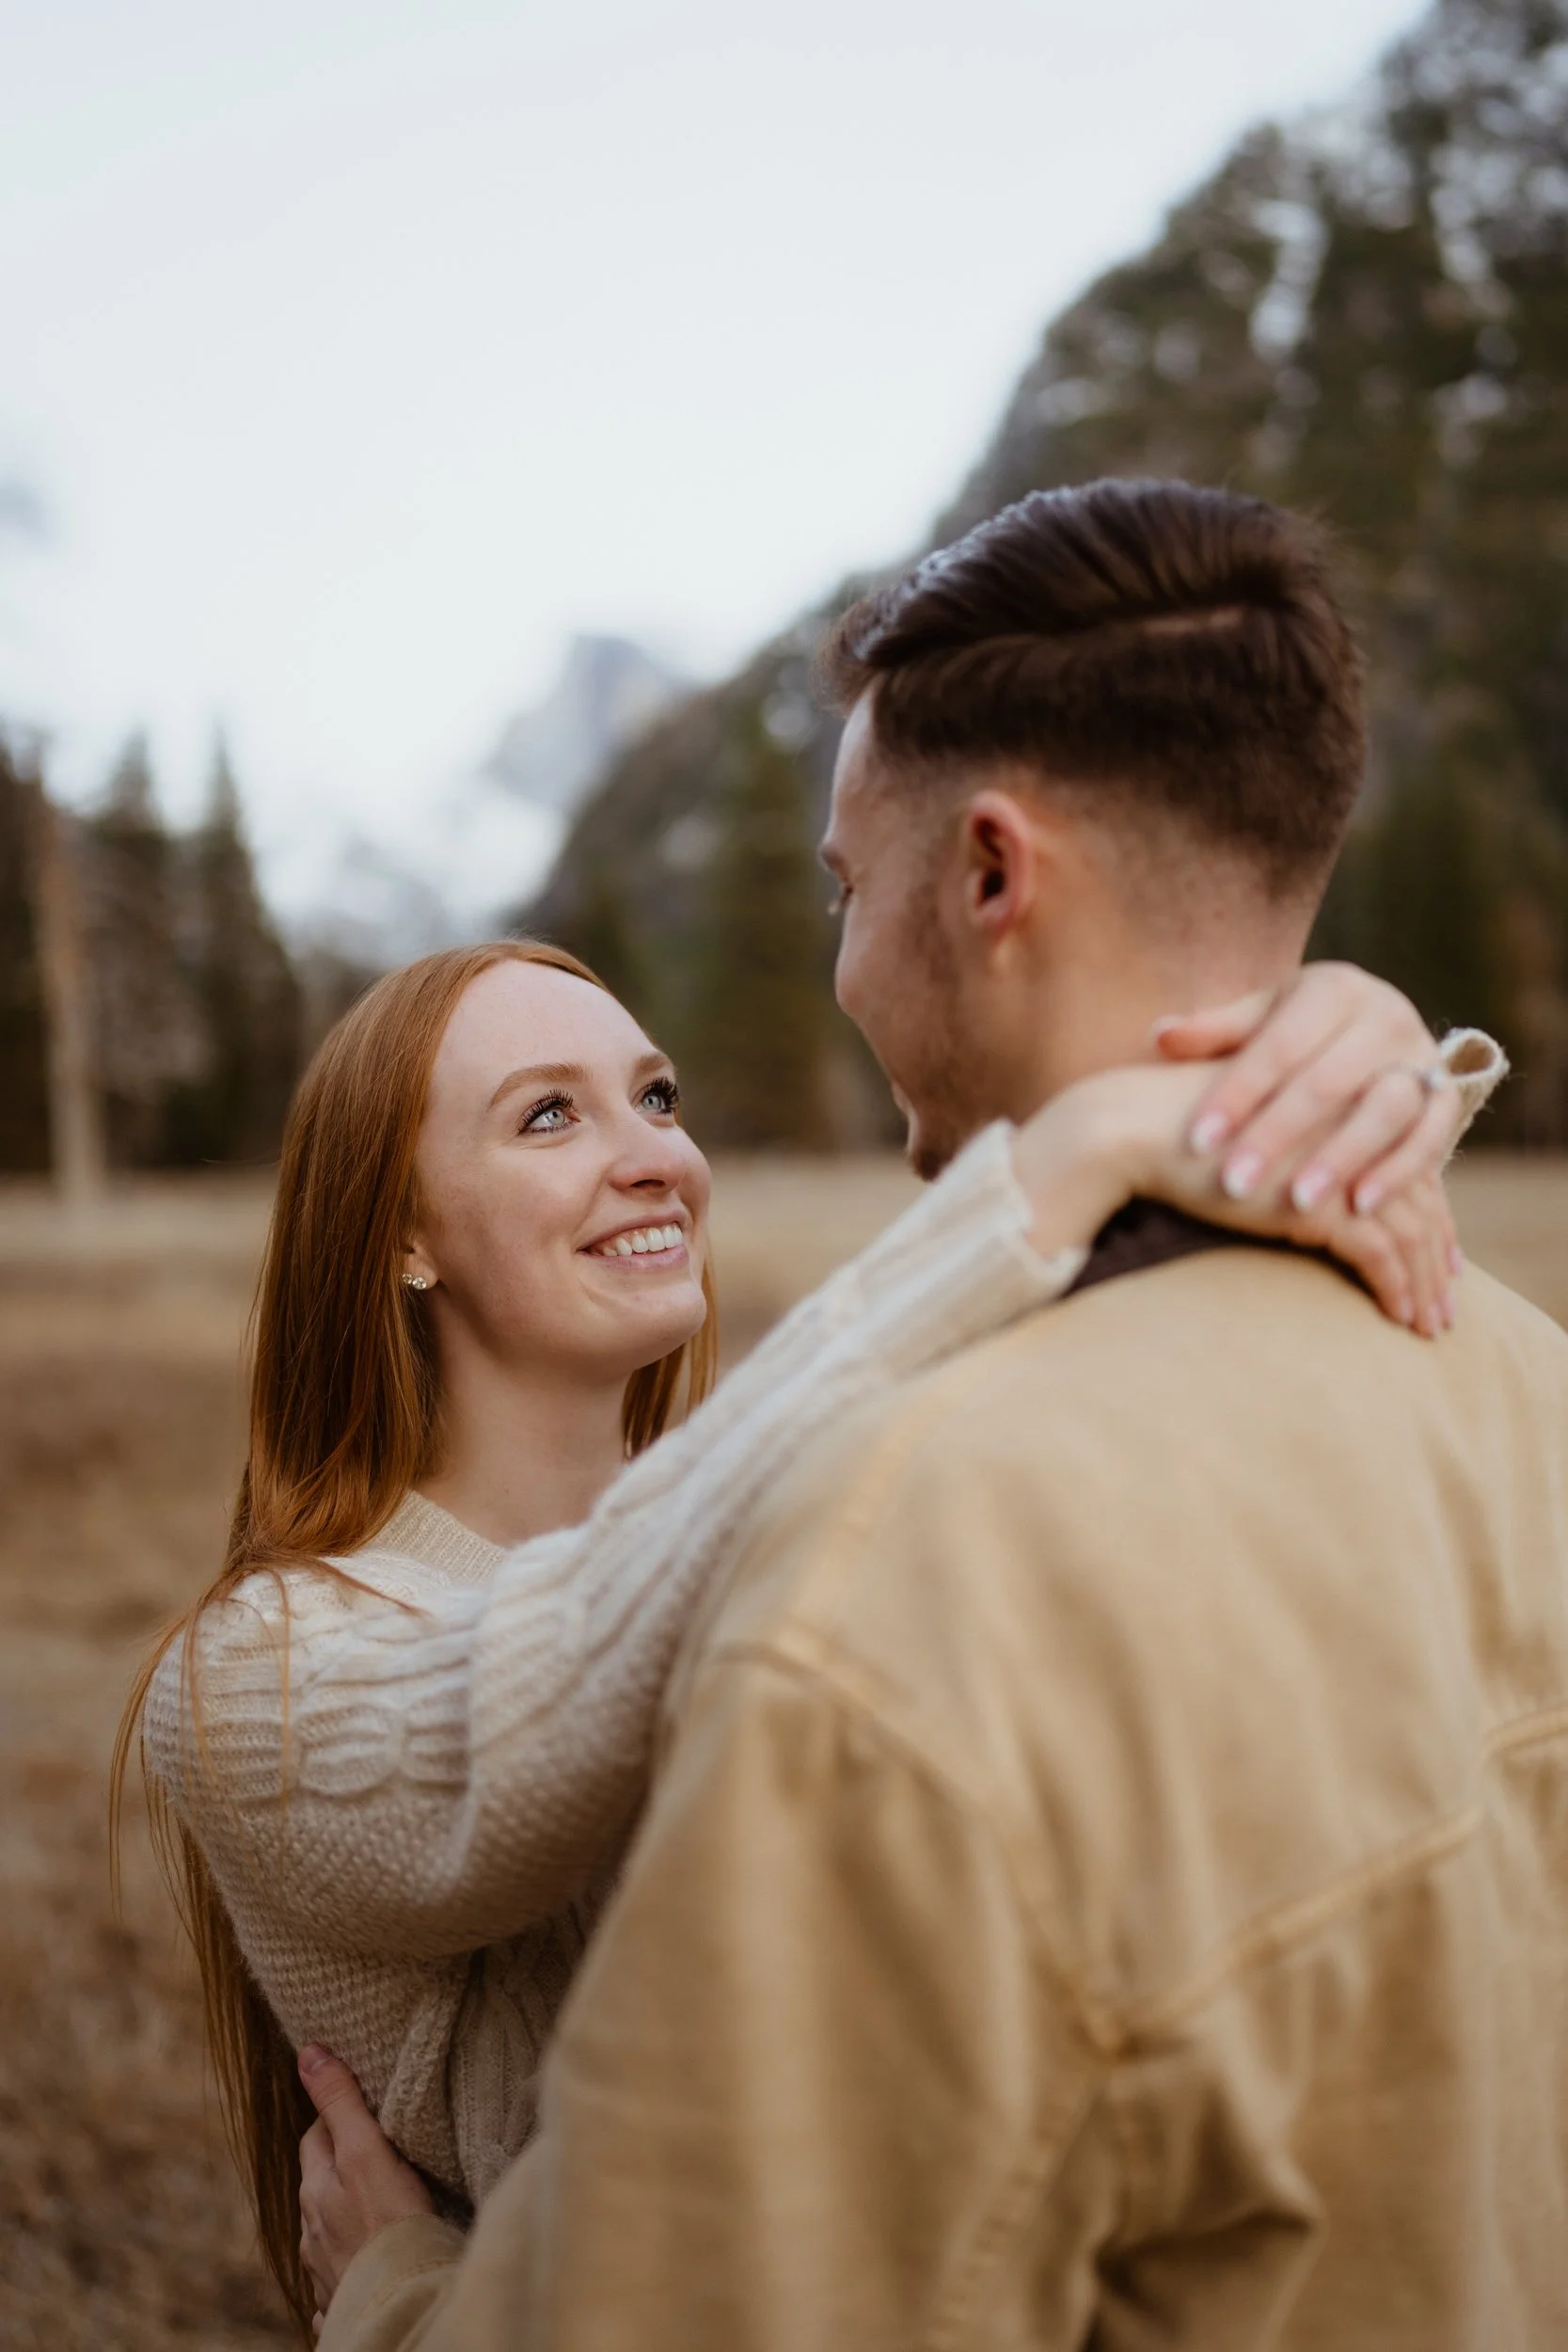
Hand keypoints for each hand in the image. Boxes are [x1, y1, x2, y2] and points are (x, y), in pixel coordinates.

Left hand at [297, 2045, 433, 2325]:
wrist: (400, 2308)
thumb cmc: (389, 2229)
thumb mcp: (367, 2154)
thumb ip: (341, 2104)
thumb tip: (308, 2051)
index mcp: (315, 2191)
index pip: (317, 2135)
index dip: (340, 2117)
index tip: (367, 2109)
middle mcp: (311, 2231)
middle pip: (318, 2182)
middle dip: (338, 2164)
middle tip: (374, 2151)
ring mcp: (323, 2270)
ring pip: (326, 2231)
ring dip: (342, 2216)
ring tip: (375, 2206)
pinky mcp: (342, 2302)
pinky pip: (338, 2278)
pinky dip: (349, 2264)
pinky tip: (365, 2264)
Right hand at [1148, 1145, 1456, 1335]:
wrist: (1138, 1128)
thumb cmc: (1179, 1130)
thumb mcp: (1250, 1130)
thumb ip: (1291, 1148)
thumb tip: (1306, 1192)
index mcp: (1344, 1098)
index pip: (1405, 1165)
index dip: (1429, 1213)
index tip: (1439, 1256)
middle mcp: (1356, 1124)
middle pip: (1419, 1199)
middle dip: (1435, 1258)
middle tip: (1442, 1304)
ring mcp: (1343, 1161)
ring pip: (1411, 1230)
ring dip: (1424, 1283)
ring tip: (1426, 1324)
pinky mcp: (1323, 1200)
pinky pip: (1381, 1252)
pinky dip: (1396, 1287)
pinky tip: (1397, 1316)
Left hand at [1154, 963, 1461, 1218]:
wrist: (1369, 1036)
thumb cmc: (1294, 1033)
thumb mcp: (1256, 1024)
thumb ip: (1213, 1033)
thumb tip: (1161, 1036)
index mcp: (1333, 987)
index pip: (1279, 1044)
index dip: (1237, 1093)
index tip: (1196, 1140)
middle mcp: (1386, 1014)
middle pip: (1329, 1080)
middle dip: (1278, 1134)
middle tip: (1233, 1183)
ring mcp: (1424, 1056)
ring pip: (1387, 1109)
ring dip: (1341, 1158)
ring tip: (1297, 1203)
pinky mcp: (1448, 1097)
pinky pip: (1430, 1137)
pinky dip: (1397, 1172)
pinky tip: (1358, 1209)